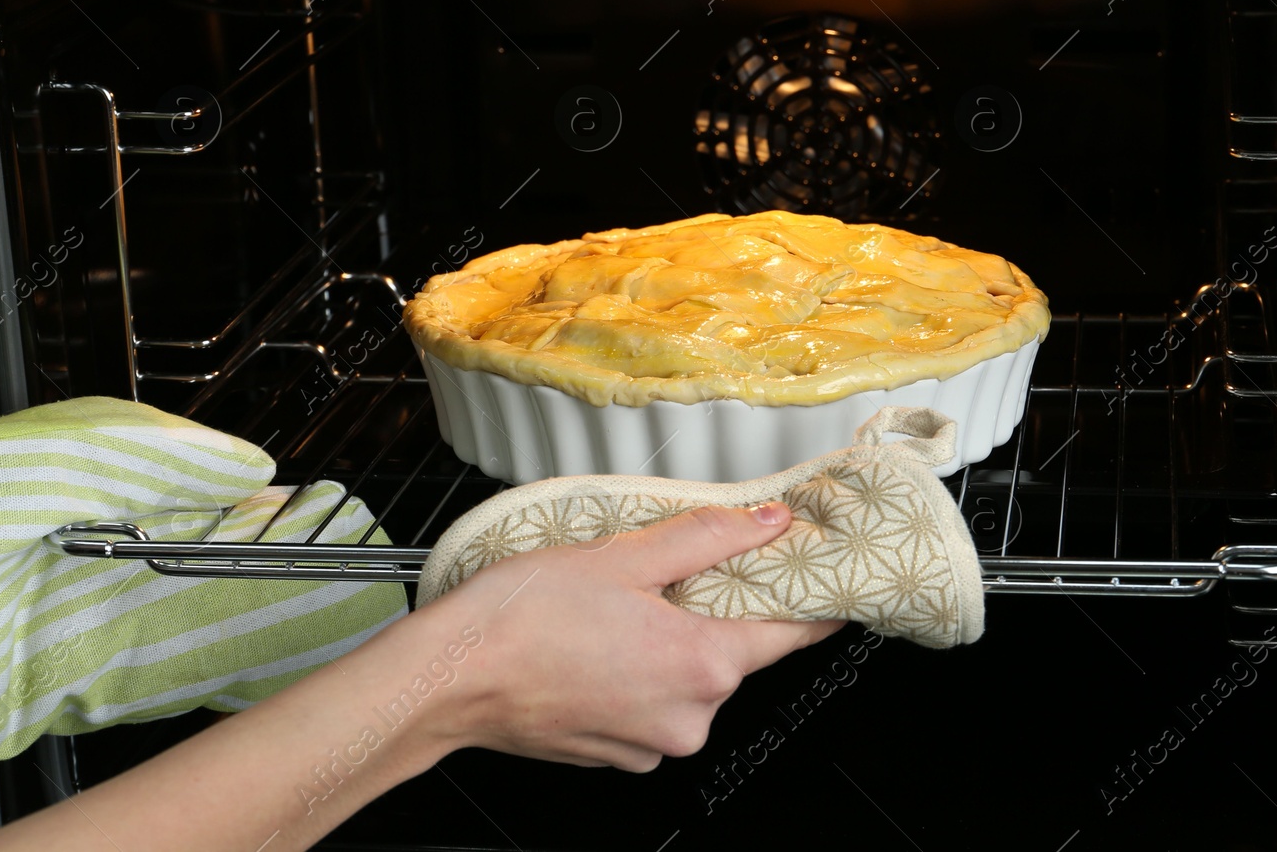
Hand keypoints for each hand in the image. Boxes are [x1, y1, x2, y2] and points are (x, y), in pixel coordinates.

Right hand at [410, 501, 843, 771]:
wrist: (449, 679)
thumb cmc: (524, 617)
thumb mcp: (624, 555)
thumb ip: (708, 537)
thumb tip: (769, 522)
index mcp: (703, 665)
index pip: (793, 633)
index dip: (814, 599)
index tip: (827, 577)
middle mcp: (688, 717)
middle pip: (733, 652)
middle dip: (714, 610)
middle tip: (670, 571)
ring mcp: (651, 742)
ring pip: (688, 678)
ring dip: (670, 641)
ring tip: (616, 606)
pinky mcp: (617, 754)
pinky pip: (651, 703)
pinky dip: (638, 672)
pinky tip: (599, 642)